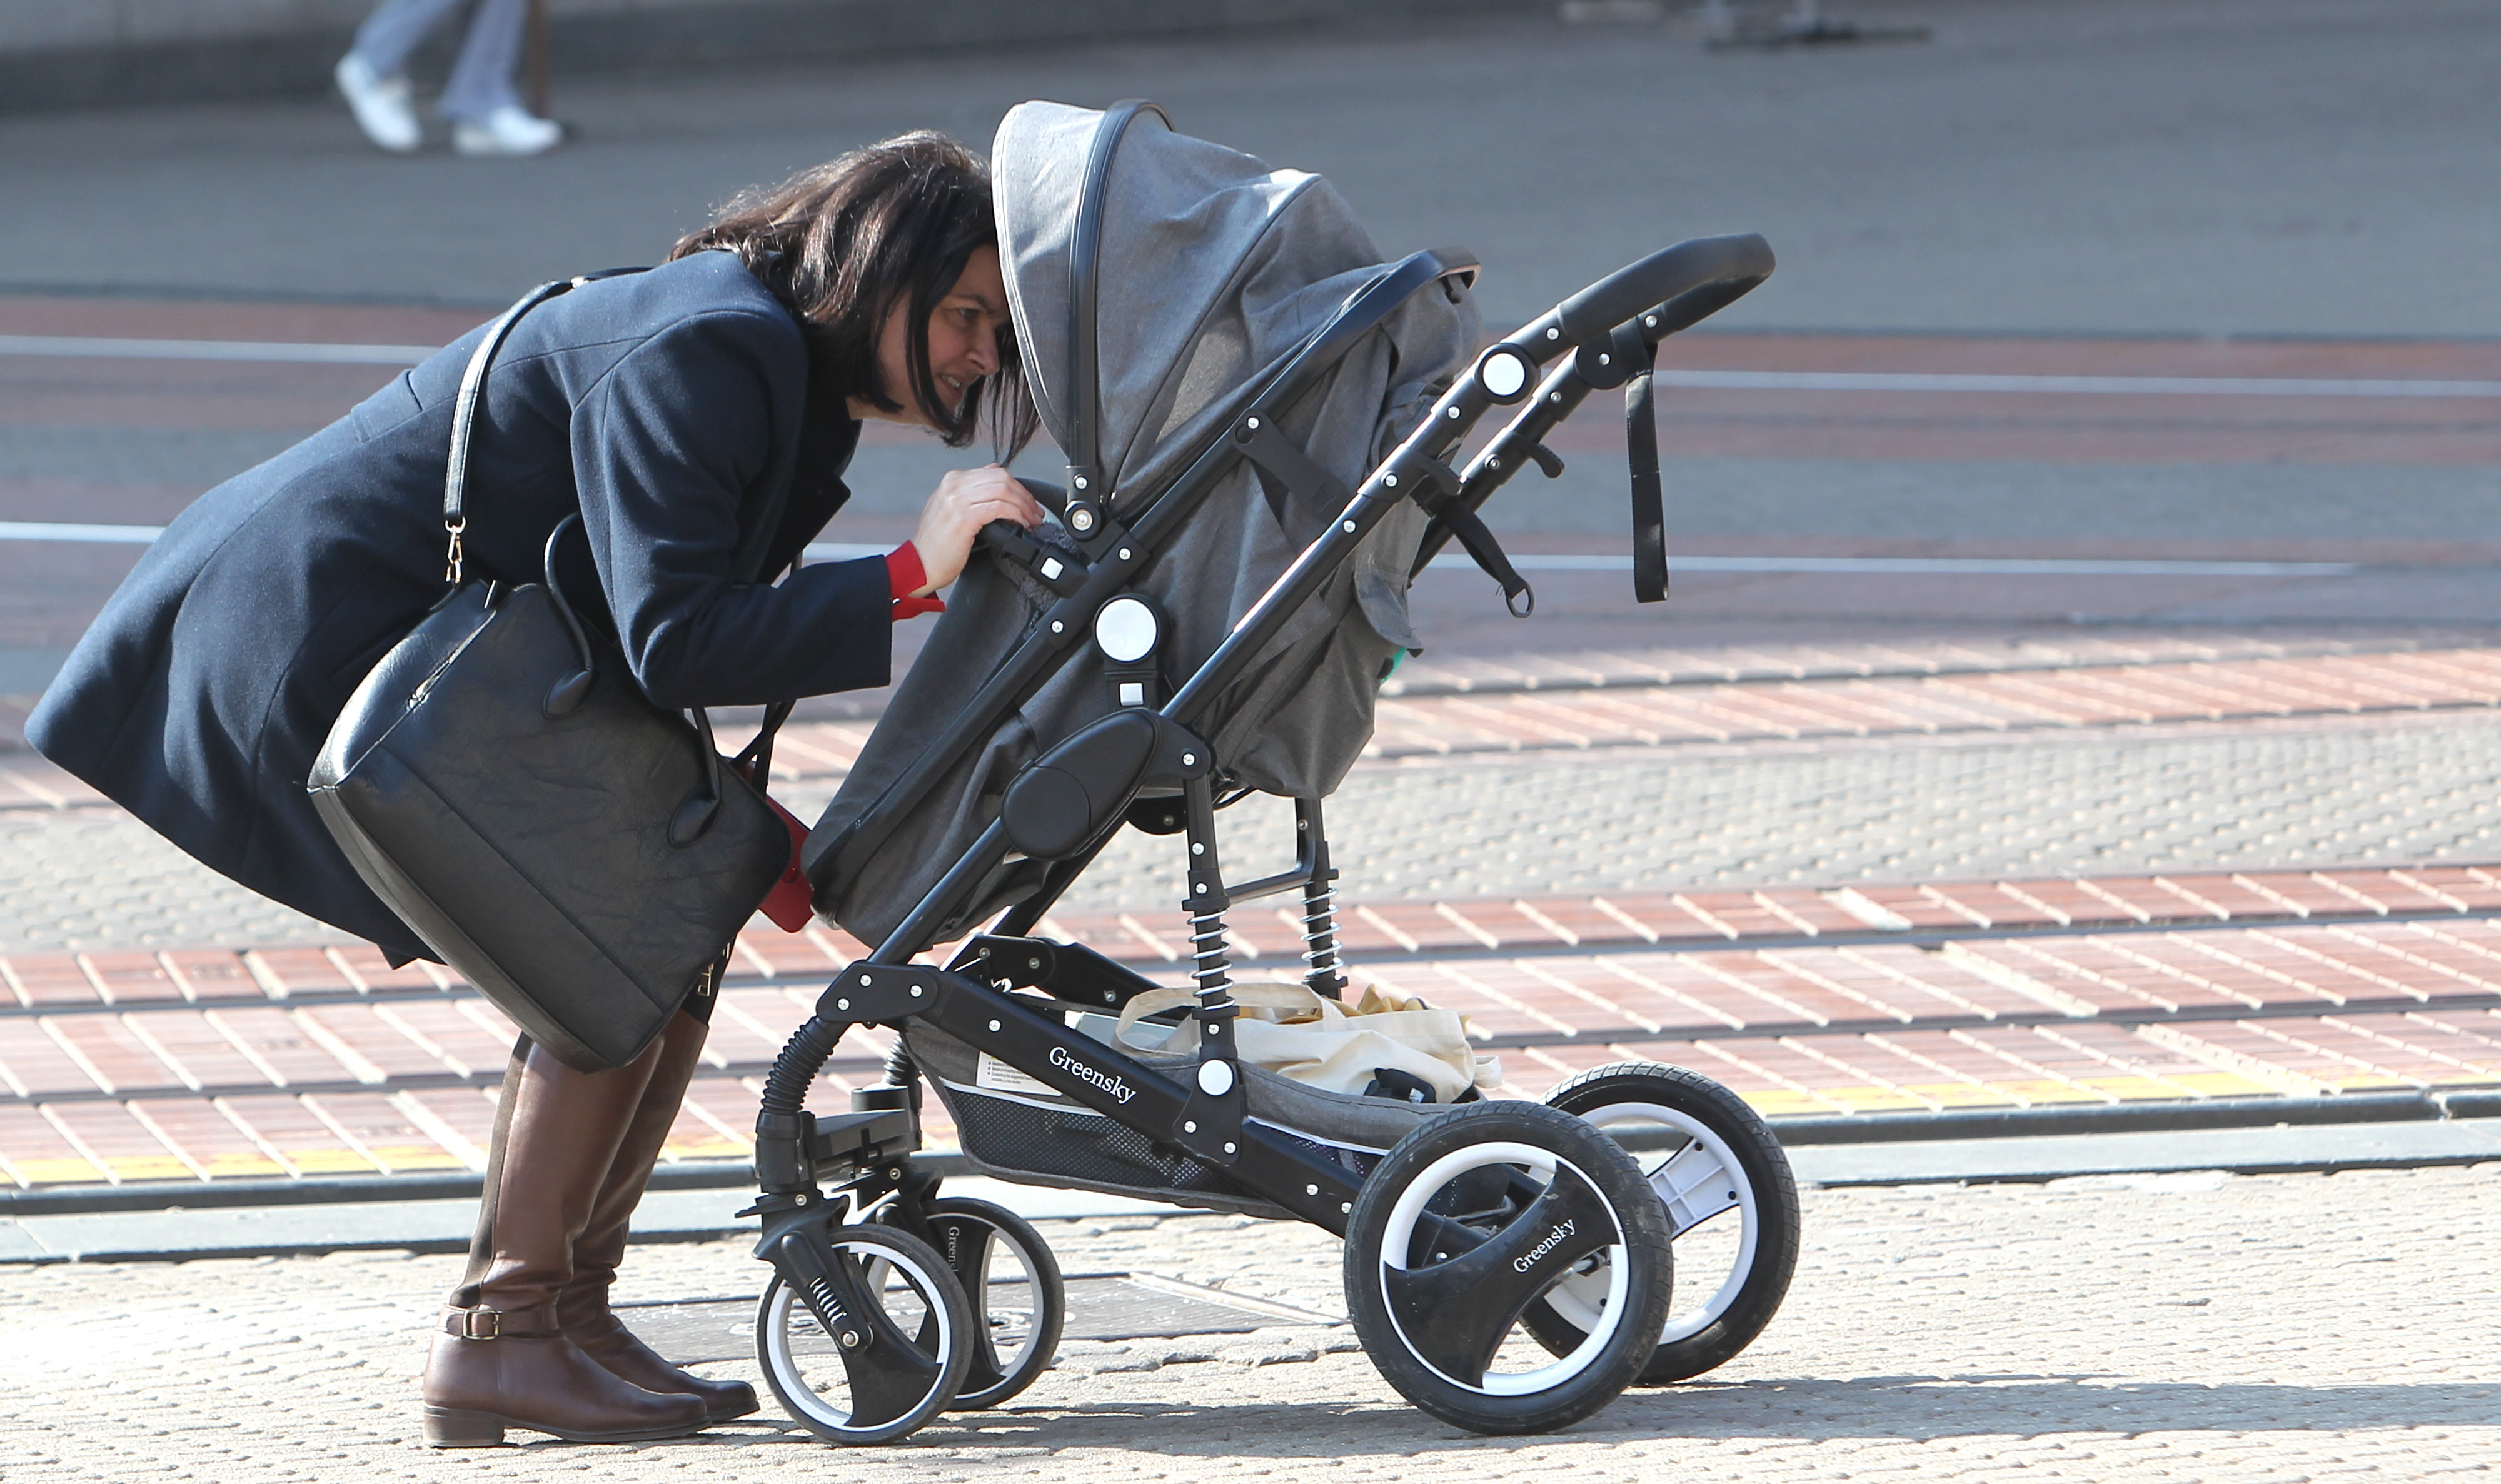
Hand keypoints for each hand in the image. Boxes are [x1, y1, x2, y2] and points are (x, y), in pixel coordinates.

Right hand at [908, 466, 1045, 592]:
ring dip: (1024, 506)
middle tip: (1036, 513)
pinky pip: (999, 507)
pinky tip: (1021, 524)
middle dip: (1025, 496)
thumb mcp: (951, 510)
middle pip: (1003, 478)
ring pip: (1004, 490)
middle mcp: (954, 485)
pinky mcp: (963, 517)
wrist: (919, 566)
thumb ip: (970, 495)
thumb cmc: (937, 545)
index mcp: (952, 480)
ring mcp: (957, 499)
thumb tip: (996, 482)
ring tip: (1032, 521)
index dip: (1018, 487)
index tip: (1028, 504)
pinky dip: (1016, 514)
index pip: (995, 473)